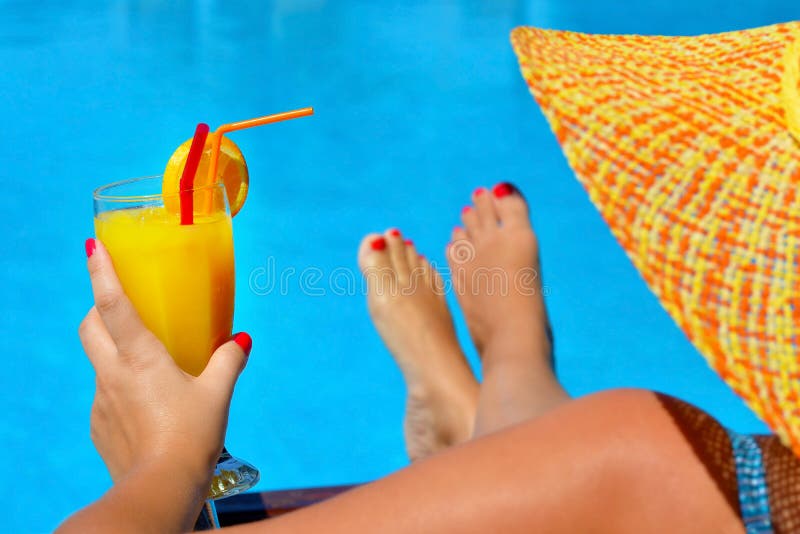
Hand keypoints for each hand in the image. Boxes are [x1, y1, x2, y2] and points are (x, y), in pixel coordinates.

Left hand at [79, 238, 250, 482]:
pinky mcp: (100, 424)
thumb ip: (229, 361)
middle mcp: (112, 374)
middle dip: (97, 306)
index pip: (112, 304)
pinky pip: (106, 393)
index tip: (92, 245)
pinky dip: (121, 385)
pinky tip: (148, 404)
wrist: (159, 491)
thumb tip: (242, 339)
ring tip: (148, 360)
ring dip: (114, 349)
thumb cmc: (190, 438)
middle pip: (90, 326)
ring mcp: (101, 400)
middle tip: (120, 302)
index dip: (101, 271)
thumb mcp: (217, 395)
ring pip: (98, 360)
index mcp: (140, 358)